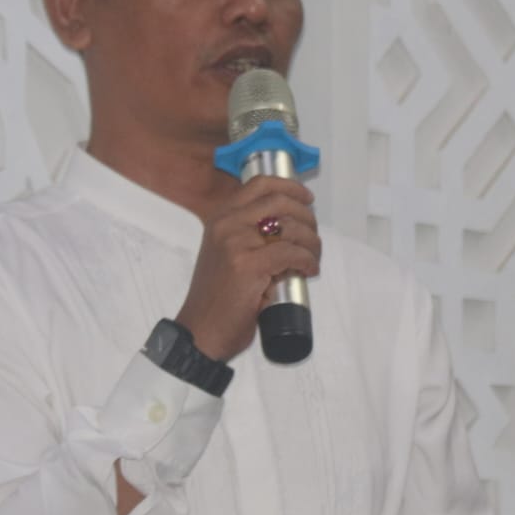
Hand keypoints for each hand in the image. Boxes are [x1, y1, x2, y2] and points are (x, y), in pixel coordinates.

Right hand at [175, 176, 320, 361]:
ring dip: (311, 242)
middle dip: (306, 216)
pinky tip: (309, 270)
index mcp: (220, 217)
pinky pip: (291, 253)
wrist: (201, 329)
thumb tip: (288, 226)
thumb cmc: (217, 296)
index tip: (307, 198)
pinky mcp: (248, 265)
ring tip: (312, 258)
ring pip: (290, 227)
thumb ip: (247, 234)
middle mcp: (226, 223)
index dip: (289, 186)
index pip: (260, 184)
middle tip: (313, 236)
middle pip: (280, 201)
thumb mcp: (226, 252)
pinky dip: (307, 260)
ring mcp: (236, 242)